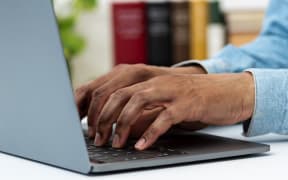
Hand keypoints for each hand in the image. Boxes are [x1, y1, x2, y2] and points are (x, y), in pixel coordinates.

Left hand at [75, 64, 205, 137]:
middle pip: (117, 94)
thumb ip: (140, 104)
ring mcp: (171, 90)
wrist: (226, 92)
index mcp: (146, 78)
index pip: (109, 86)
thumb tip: (114, 121)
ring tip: (116, 143)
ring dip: (122, 124)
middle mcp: (154, 80)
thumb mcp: (161, 97)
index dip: (93, 104)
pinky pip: (163, 118)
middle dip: (103, 117)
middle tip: (98, 138)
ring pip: (136, 102)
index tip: (85, 124)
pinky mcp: (187, 104)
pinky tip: (140, 146)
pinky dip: (150, 133)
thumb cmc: (190, 97)